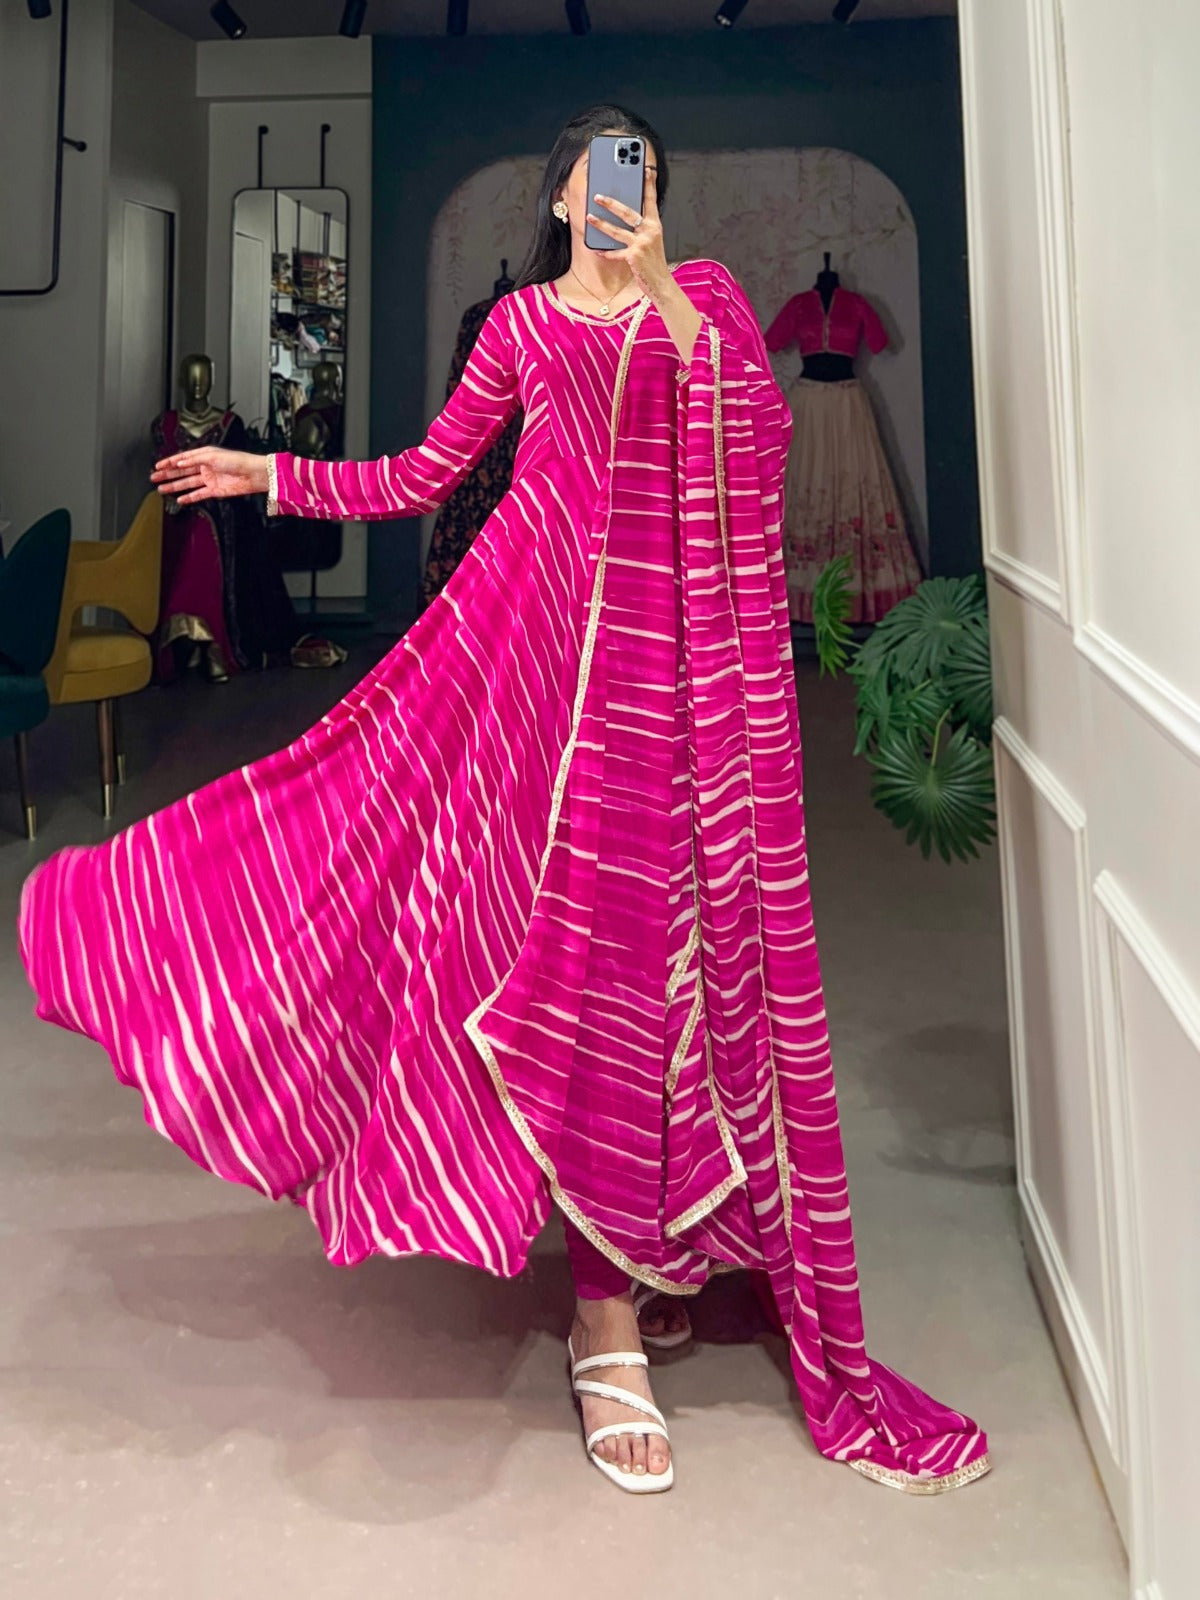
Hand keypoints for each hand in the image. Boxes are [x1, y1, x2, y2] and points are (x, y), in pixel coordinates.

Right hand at [150, 447, 268, 505]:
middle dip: (167, 474)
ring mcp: (209, 479)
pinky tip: (180, 498)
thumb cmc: (238, 461)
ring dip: (174, 486)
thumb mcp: (212, 456)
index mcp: (204, 455)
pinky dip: (189, 497)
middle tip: (154, 478)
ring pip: (187, 483)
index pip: (182, 458)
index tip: (158, 466)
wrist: (253, 474)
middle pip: (182, 471)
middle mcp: (205, 466)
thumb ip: (194, 460)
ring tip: (162, 489)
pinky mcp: (215, 490)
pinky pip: (198, 494)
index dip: (169, 462)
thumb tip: (180, 462)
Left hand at [586, 167, 672, 301]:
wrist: (661, 283)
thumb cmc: (653, 260)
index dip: (648, 184)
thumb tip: (624, 214)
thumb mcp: (652, 240)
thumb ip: (642, 226)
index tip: (646, 169)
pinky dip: (605, 252)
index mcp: (655, 224)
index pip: (650, 200)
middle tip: (598, 196)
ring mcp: (641, 243)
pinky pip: (615, 252)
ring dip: (601, 223)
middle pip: (628, 212)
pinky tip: (596, 249)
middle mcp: (650, 231)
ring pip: (617, 230)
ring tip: (589, 217)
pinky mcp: (634, 256)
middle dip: (611, 203)